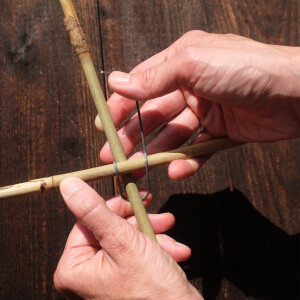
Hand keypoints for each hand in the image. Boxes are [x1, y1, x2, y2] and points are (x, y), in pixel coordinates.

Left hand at [54, 177, 201, 299]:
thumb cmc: (152, 291)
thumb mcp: (123, 242)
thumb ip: (94, 211)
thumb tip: (69, 185)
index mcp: (74, 268)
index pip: (88, 220)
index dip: (115, 207)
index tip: (137, 199)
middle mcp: (86, 274)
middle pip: (110, 228)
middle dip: (140, 223)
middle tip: (162, 219)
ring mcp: (105, 278)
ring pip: (127, 239)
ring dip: (153, 236)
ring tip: (171, 243)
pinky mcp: (124, 279)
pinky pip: (136, 253)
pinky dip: (156, 250)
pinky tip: (175, 253)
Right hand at [96, 30, 299, 179]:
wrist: (295, 92)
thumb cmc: (245, 67)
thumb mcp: (192, 63)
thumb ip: (154, 77)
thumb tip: (118, 82)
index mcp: (181, 63)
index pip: (142, 85)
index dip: (121, 105)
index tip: (105, 126)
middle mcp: (190, 86)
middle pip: (153, 115)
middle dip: (132, 136)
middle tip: (114, 156)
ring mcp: (205, 111)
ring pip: (172, 136)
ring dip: (155, 153)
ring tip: (138, 170)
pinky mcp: (220, 133)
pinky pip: (197, 150)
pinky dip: (186, 162)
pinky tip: (175, 171)